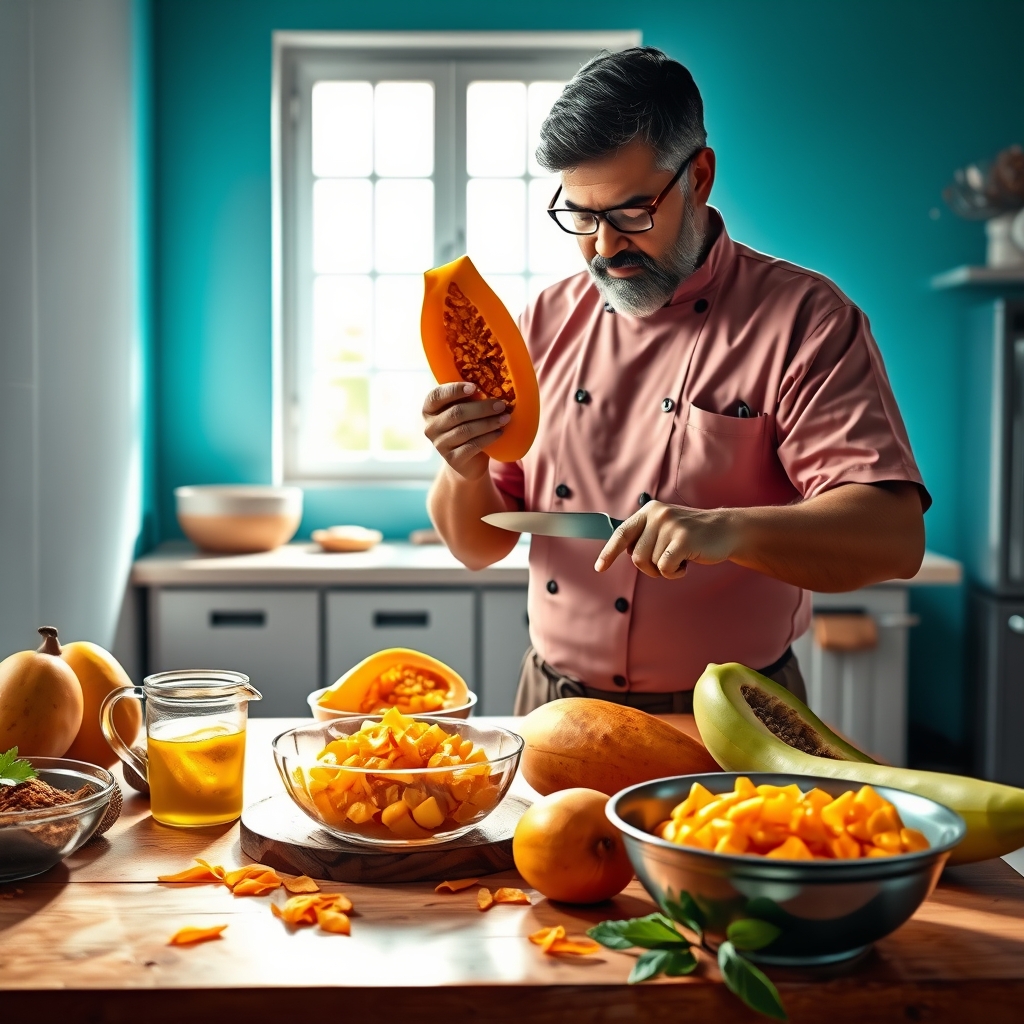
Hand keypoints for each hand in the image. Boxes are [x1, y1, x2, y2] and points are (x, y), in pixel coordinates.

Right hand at [422, 382, 510, 480]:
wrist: (468, 460)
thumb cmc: (466, 426)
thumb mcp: (464, 409)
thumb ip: (469, 398)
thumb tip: (491, 385)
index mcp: (429, 409)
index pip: (436, 396)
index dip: (455, 390)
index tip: (475, 387)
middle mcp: (430, 427)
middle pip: (456, 413)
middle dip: (481, 408)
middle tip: (501, 405)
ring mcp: (440, 444)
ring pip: (466, 430)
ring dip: (488, 423)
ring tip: (505, 418)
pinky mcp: (452, 459)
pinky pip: (472, 446)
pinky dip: (488, 437)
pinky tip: (499, 432)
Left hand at [594, 500, 739, 578]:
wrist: (725, 529)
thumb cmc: (692, 534)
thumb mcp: (664, 527)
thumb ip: (645, 535)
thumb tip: (621, 550)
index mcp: (648, 511)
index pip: (621, 533)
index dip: (608, 552)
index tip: (599, 568)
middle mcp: (657, 515)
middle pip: (636, 557)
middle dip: (650, 567)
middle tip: (668, 560)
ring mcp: (670, 526)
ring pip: (651, 564)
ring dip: (665, 569)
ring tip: (681, 556)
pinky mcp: (683, 539)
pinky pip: (666, 568)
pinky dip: (675, 573)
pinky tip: (687, 562)